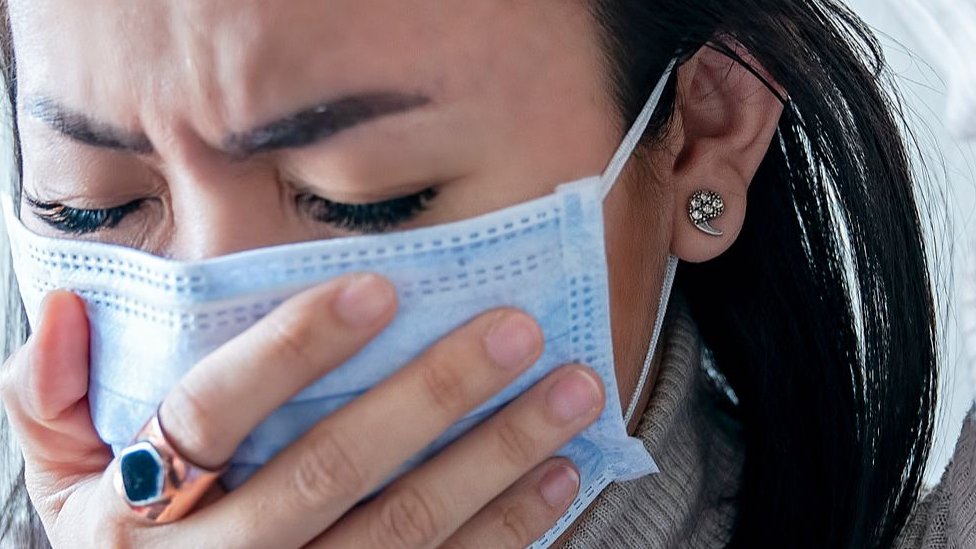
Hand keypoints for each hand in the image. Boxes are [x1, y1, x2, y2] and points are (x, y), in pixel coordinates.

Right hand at [1, 274, 604, 547]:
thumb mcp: (61, 486)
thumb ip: (48, 403)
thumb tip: (63, 310)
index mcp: (138, 515)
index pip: (211, 415)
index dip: (292, 351)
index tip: (378, 290)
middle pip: (334, 471)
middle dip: (432, 396)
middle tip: (515, 331)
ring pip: (408, 531)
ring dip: (497, 459)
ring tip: (570, 395)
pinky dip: (507, 533)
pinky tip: (557, 480)